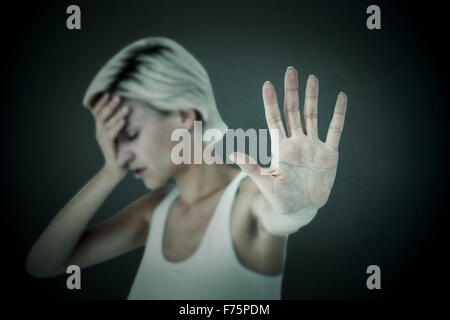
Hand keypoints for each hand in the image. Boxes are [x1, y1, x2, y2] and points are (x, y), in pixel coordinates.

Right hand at [90, 93, 129, 177]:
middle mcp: (99, 133)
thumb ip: (121, 124)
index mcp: (101, 129)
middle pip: (100, 116)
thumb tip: (129, 110)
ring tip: (126, 107)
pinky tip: (123, 120)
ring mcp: (103, 140)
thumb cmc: (121, 151)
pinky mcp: (108, 147)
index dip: (101, 103)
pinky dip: (117, 126)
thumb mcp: (121, 135)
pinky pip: (111, 134)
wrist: (117, 169)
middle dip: (109, 105)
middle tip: (117, 97)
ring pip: (107, 124)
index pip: (97, 112)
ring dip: (116, 114)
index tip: (108, 93)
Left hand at [230, 67, 346, 216]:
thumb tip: (234, 155)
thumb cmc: (281, 199)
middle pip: (293, 111)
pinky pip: (335, 130)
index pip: (274, 119)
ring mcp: (313, 146)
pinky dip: (338, 114)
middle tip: (290, 70)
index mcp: (281, 147)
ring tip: (312, 78)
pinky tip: (341, 97)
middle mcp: (297, 142)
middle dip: (292, 92)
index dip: (271, 102)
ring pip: (313, 116)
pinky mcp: (329, 154)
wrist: (301, 210)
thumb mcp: (266, 184)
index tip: (267, 85)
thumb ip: (252, 169)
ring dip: (313, 97)